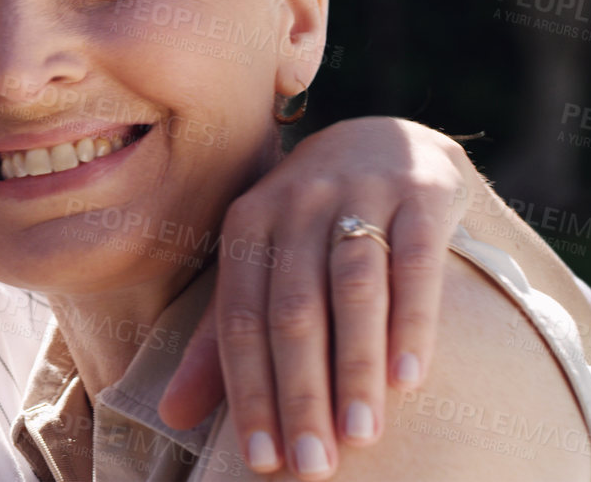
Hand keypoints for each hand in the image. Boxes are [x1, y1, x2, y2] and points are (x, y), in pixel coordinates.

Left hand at [158, 117, 470, 479]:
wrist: (383, 140)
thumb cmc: (310, 227)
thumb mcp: (260, 267)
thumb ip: (222, 341)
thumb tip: (170, 416)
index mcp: (246, 225)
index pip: (240, 320)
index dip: (248, 393)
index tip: (264, 461)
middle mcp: (295, 204)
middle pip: (294, 311)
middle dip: (301, 394)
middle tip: (314, 465)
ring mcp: (358, 194)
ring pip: (353, 290)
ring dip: (355, 367)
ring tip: (361, 435)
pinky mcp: (420, 194)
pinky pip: (415, 263)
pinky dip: (412, 322)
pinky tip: (410, 379)